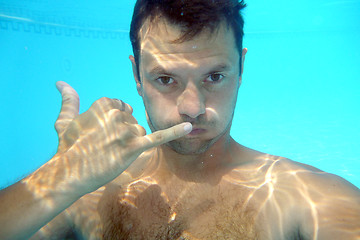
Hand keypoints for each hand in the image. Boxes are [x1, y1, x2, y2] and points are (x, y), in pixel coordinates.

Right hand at [52, 81, 191, 195]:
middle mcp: (117, 115)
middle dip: (124, 132)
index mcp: (104, 104)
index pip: (122, 107)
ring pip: (140, 132)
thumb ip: (69, 100)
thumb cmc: (68, 146)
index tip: (106, 132)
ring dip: (131, 142)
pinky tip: (188, 127)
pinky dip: (173, 132)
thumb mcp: (66, 120)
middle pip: (132, 120)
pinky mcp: (134, 148)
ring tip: (113, 151)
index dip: (116, 121)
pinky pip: (157, 138)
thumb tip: (60, 82)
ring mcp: (126, 131)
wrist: (70, 172)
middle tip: (107, 144)